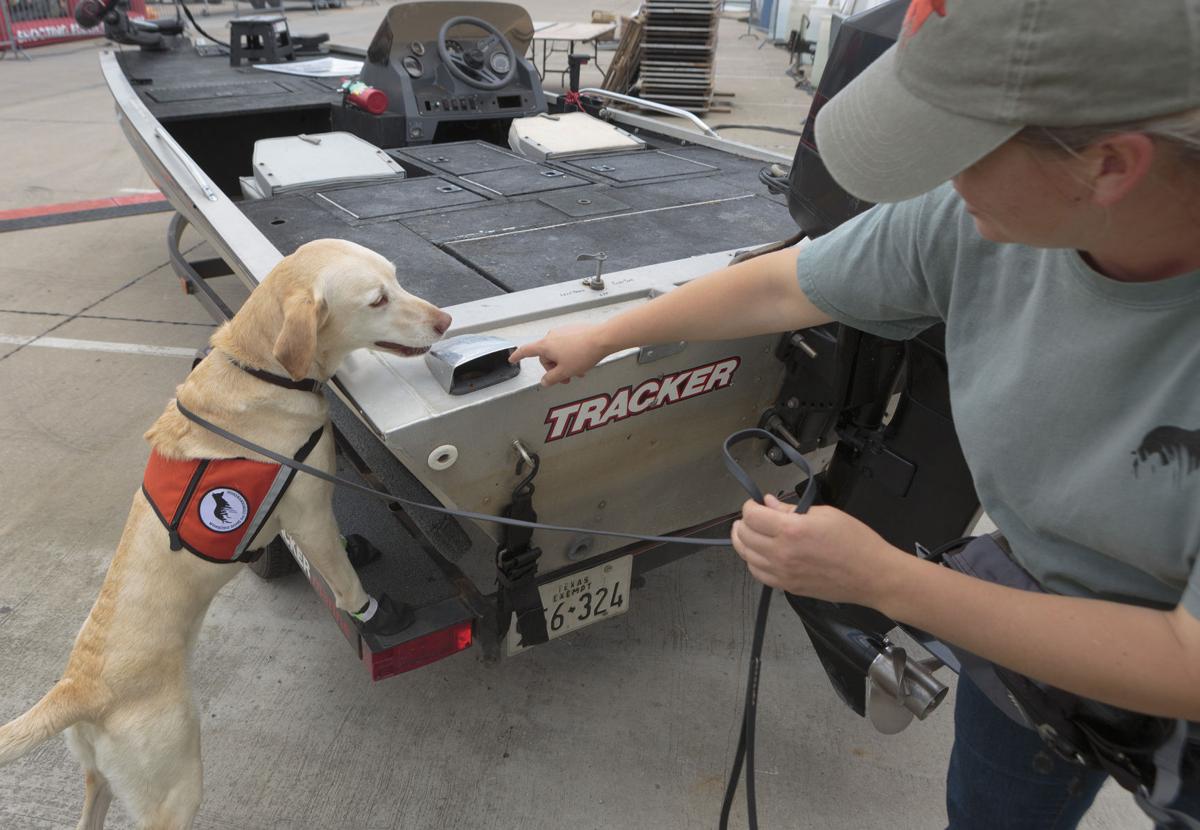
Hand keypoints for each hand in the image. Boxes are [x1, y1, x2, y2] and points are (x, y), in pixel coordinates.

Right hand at [508, 323, 611, 385]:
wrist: (602, 338)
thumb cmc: (583, 353)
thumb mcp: (565, 371)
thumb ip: (552, 378)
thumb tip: (544, 382)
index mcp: (545, 345)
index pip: (526, 351)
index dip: (518, 356)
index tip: (512, 359)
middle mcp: (552, 336)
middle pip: (546, 356)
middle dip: (555, 369)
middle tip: (567, 378)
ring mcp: (563, 331)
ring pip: (559, 351)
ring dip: (565, 363)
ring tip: (579, 372)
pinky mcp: (574, 330)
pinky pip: (568, 344)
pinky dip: (572, 354)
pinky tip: (583, 361)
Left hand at [731, 495, 902, 604]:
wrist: (872, 575)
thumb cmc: (855, 541)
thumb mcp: (825, 514)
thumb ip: (791, 509)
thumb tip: (768, 503)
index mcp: (791, 530)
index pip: (752, 516)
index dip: (749, 506)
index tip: (755, 504)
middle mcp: (782, 553)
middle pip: (744, 536)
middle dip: (743, 522)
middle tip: (751, 517)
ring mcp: (783, 573)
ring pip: (747, 557)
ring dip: (744, 542)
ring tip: (749, 533)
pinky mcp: (788, 587)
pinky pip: (759, 574)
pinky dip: (753, 562)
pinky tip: (759, 554)